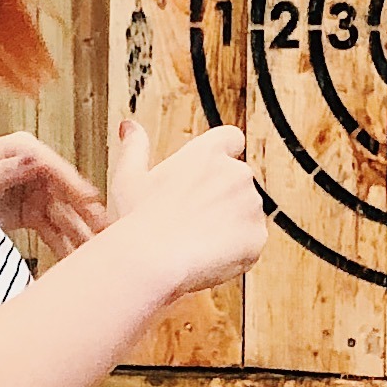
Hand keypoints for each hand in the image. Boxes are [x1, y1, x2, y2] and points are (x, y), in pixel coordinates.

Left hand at [0, 132, 108, 261]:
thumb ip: (3, 170)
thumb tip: (35, 159)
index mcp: (21, 150)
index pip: (52, 166)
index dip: (73, 184)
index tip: (90, 201)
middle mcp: (33, 168)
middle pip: (66, 191)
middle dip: (86, 212)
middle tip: (108, 230)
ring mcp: (35, 192)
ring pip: (65, 214)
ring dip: (82, 233)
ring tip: (101, 252)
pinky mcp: (32, 213)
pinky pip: (54, 231)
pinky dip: (66, 246)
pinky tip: (80, 262)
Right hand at [108, 117, 265, 298]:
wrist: (152, 259)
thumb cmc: (138, 220)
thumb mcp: (130, 177)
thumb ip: (135, 147)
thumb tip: (129, 127)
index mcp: (208, 153)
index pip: (231, 138)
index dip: (223, 154)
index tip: (209, 173)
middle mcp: (236, 172)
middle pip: (237, 181)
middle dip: (222, 198)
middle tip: (192, 219)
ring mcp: (250, 204)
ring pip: (246, 214)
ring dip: (230, 225)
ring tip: (196, 241)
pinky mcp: (257, 236)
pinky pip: (251, 244)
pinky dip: (236, 252)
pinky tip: (208, 257)